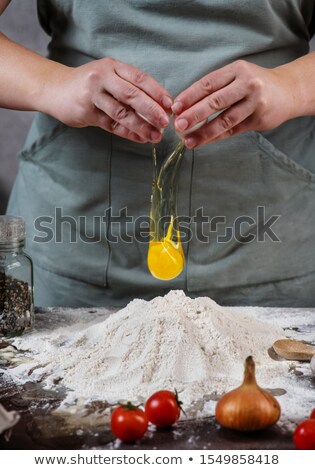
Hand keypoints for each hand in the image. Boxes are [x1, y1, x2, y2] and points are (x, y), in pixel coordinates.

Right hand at [46, 57, 172, 142]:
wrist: (55, 90)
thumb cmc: (89, 85)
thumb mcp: (108, 77)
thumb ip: (129, 87)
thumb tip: (159, 105)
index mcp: (112, 66)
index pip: (140, 78)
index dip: (157, 92)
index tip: (170, 105)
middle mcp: (102, 78)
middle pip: (132, 95)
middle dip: (151, 110)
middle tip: (165, 122)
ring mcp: (93, 95)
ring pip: (122, 113)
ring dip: (141, 126)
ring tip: (156, 136)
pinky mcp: (86, 113)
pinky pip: (112, 125)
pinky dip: (128, 133)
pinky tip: (140, 138)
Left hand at [172, 60, 294, 147]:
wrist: (288, 91)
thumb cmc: (254, 84)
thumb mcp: (237, 76)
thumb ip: (215, 88)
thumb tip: (184, 106)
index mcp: (237, 70)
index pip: (208, 83)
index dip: (189, 96)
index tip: (174, 107)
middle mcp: (247, 84)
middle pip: (215, 102)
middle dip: (194, 115)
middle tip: (178, 125)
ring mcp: (255, 103)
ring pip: (225, 120)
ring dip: (204, 132)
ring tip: (188, 141)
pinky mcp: (259, 120)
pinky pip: (232, 131)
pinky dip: (215, 137)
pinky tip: (202, 142)